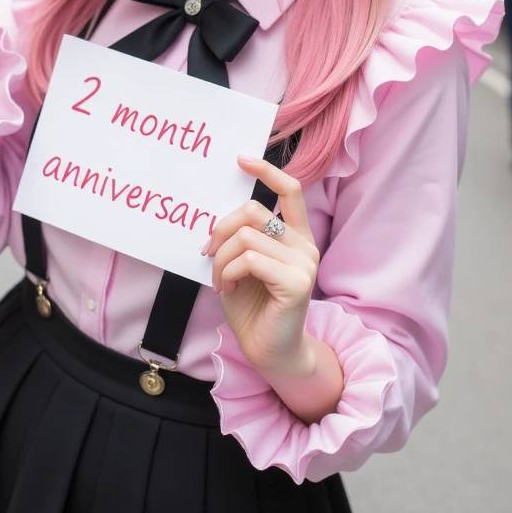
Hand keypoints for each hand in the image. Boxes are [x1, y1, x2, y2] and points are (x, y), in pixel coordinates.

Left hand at [203, 155, 319, 373]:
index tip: (241, 160)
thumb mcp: (243, 265)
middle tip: (207, 253)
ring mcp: (304, 263)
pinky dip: (227, 273)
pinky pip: (249, 259)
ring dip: (221, 258)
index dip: (267, 171)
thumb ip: (241, 238)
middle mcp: (304, 245)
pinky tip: (226, 290)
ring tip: (219, 280)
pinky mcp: (296, 282)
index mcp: (295, 236)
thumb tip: (215, 216)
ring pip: (246, 236)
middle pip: (253, 211)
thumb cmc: (252, 308)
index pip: (291, 189)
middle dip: (220, 228)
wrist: (269, 352)